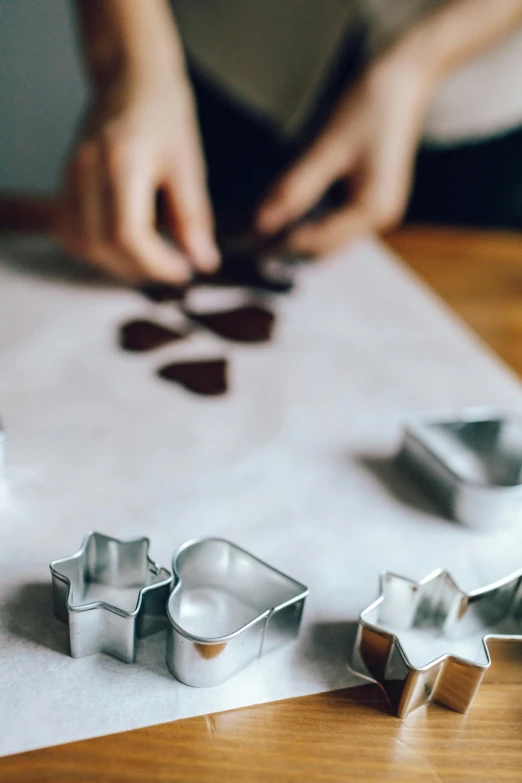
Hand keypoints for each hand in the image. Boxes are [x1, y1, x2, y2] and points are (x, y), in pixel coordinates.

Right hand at [55, 74, 218, 283]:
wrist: (130, 75)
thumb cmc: (163, 111)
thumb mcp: (188, 164)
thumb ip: (193, 216)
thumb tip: (202, 260)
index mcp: (121, 162)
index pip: (125, 235)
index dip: (154, 264)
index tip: (183, 271)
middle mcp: (87, 170)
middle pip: (99, 245)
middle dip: (138, 268)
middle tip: (171, 268)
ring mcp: (70, 175)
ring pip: (81, 243)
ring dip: (116, 263)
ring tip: (151, 257)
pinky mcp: (66, 181)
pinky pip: (71, 230)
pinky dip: (97, 248)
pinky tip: (126, 244)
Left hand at [256, 56, 432, 255]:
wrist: (405, 78)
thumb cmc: (372, 106)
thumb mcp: (327, 147)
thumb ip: (295, 188)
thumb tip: (264, 221)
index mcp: (372, 210)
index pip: (320, 244)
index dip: (284, 246)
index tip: (250, 241)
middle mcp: (379, 217)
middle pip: (326, 247)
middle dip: (290, 245)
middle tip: (251, 237)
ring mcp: (377, 208)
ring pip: (330, 236)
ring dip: (300, 233)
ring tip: (266, 223)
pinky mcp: (371, 196)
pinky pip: (337, 219)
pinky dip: (312, 218)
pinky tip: (290, 207)